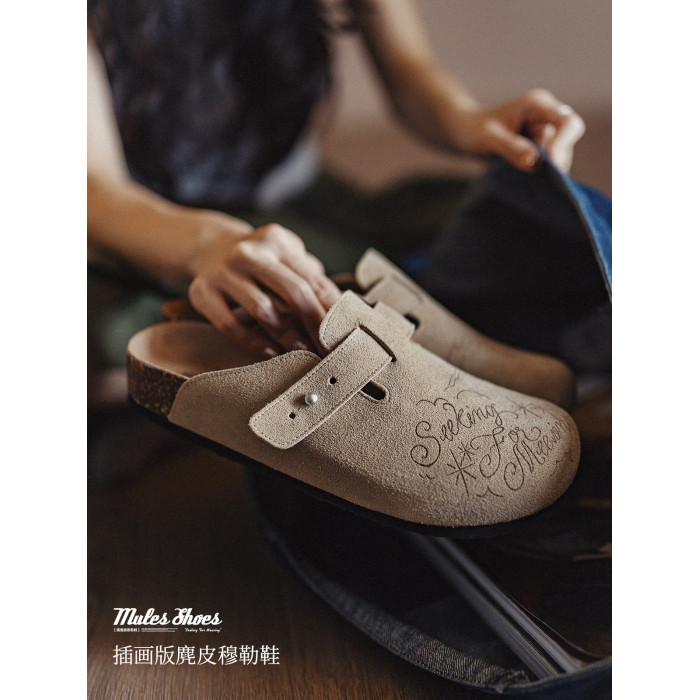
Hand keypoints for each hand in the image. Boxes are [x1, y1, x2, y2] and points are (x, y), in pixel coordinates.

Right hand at [188, 218, 340, 354]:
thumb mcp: (285, 253)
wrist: (208, 247)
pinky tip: (271, 352)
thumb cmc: (261, 259)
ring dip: (287, 336)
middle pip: (293, 291)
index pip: (313, 278)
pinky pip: (230, 324)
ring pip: (262, 309)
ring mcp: (222, 272)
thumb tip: (344, 310)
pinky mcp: (201, 292)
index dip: (331, 309)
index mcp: (276, 240)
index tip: (344, 332)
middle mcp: (248, 252)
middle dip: (315, 324)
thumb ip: (311, 275)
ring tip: (303, 353)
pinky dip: (253, 341)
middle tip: (328, 349)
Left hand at [455, 89, 584, 172]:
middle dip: (553, 161)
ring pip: (559, 157)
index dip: (563, 144)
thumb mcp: (489, 137)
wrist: (464, 133)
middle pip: (566, 142)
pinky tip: (524, 179)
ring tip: (520, 175)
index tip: (551, 164)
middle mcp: (546, 117)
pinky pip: (548, 165)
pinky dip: (540, 174)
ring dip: (545, 170)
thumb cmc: (474, 129)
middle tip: (530, 174)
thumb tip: (534, 162)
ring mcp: (544, 133)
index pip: (567, 122)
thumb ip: (511, 148)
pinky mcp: (540, 149)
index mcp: (537, 105)